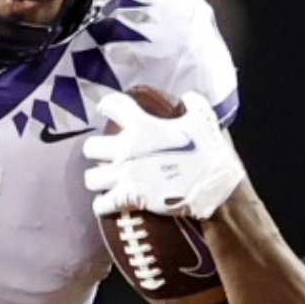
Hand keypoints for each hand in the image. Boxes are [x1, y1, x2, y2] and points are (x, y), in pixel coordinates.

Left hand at [83, 89, 243, 221]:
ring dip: (97, 180)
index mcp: (142, 125)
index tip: (106, 109)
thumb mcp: (203, 118)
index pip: (113, 106)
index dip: (107, 106)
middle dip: (96, 151)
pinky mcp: (128, 198)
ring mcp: (125, 174)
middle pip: (90, 147)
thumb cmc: (210, 151)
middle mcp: (127, 148)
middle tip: (105, 155)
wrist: (213, 185)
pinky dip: (102, 206)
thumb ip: (192, 103)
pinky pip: (101, 205)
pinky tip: (107, 205)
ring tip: (105, 181)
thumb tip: (187, 97)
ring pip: (90, 178)